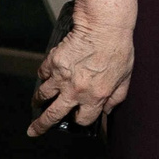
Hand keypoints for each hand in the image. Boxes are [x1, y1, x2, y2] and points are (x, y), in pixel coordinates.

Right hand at [29, 14, 133, 136]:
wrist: (104, 26)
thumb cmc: (119, 49)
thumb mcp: (125, 77)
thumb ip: (117, 97)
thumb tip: (108, 110)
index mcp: (95, 97)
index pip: (83, 119)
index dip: (80, 119)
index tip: (77, 117)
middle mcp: (75, 91)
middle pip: (53, 115)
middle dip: (41, 126)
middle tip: (33, 131)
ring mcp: (61, 77)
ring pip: (42, 95)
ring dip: (38, 101)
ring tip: (37, 103)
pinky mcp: (52, 62)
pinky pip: (42, 73)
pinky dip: (43, 76)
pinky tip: (46, 76)